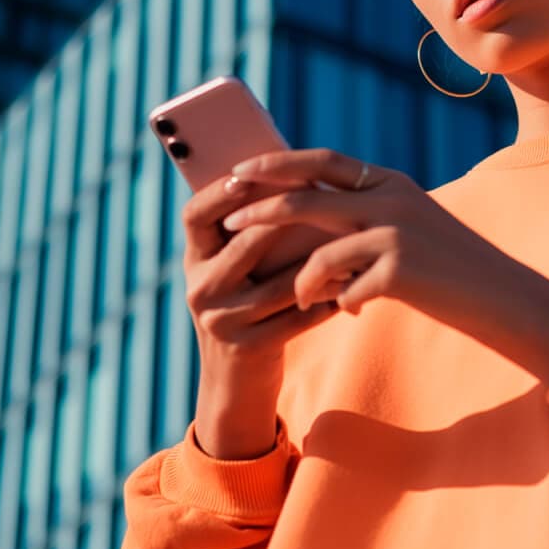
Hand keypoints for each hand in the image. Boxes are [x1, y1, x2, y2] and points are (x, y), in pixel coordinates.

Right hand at [181, 170, 345, 456]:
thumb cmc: (247, 303)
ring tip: (353, 240)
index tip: (249, 172)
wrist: (236, 381)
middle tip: (322, 195)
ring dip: (320, 261)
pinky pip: (297, 316)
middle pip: (244, 244)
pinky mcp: (249, 348)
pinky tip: (353, 286)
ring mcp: (222, 321)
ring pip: (279, 282)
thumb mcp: (235, 268)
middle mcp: (200, 288)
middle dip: (286, 219)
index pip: (194, 214)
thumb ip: (251, 228)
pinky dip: (327, 298)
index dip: (219, 191)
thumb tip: (294, 167)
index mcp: (196, 258)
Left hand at [222, 148, 548, 383]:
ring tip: (290, 295)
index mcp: (390, 181)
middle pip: (309, 193)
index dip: (279, 163)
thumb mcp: (412, 231)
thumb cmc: (452, 269)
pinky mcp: (401, 268)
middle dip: (263, 202)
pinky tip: (353, 312)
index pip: (323, 161)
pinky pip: (343, 287)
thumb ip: (367, 224)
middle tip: (228, 213)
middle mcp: (391, 196)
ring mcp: (397, 230)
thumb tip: (316, 246)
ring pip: (321, 246)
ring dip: (298, 274)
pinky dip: (339, 302)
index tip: (241, 170)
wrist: (505, 298)